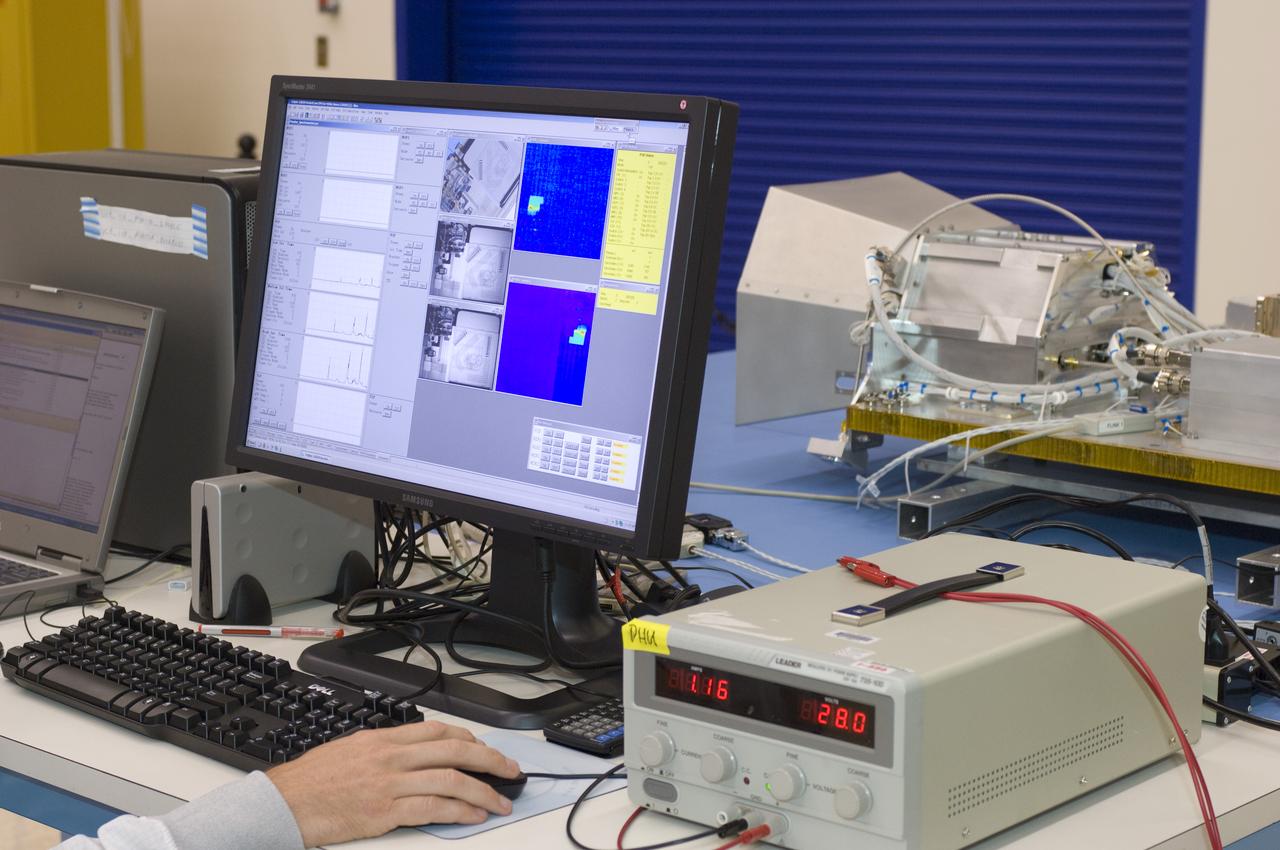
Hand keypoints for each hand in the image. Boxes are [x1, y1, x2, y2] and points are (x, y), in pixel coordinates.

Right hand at [266, 719, 519, 846]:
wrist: (283, 803)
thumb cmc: (311, 781)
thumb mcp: (349, 749)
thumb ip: (383, 750)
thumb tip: (412, 754)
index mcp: (383, 738)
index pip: (438, 731)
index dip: (469, 739)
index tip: (486, 749)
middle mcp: (391, 756)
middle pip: (454, 751)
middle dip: (490, 760)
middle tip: (511, 771)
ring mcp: (390, 783)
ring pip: (450, 780)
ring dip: (483, 791)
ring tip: (501, 801)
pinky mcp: (385, 811)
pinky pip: (434, 808)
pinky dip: (460, 811)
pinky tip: (475, 816)